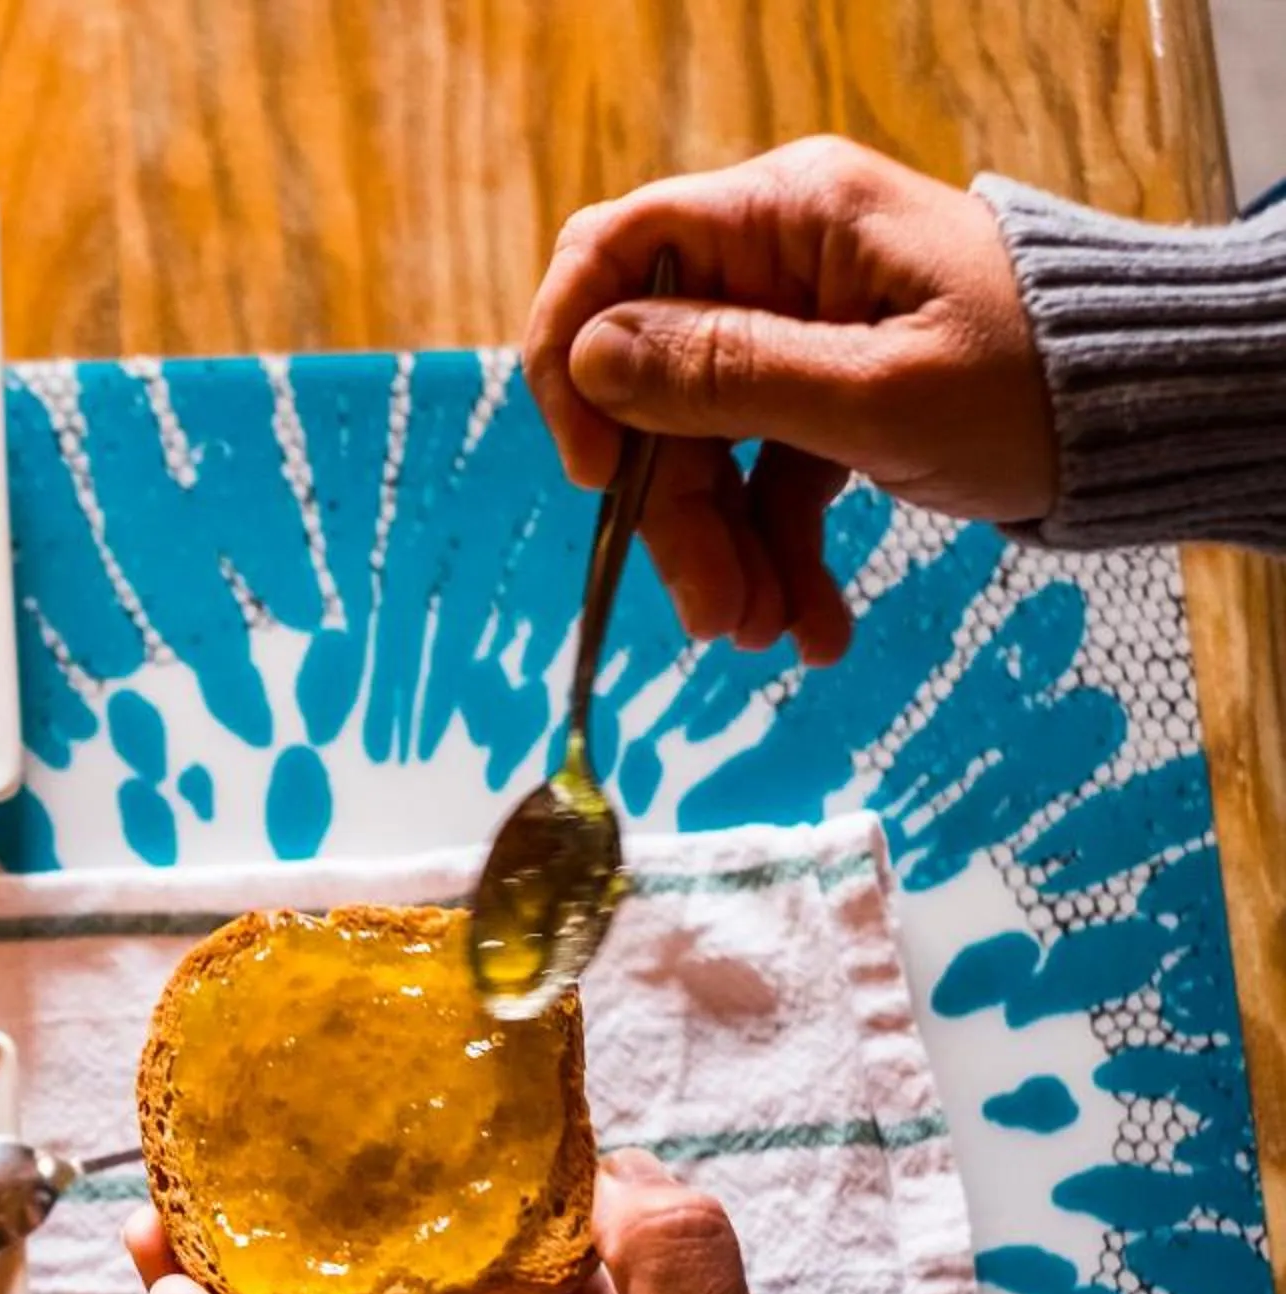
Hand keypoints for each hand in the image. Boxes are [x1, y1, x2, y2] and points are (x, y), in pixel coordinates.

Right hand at [521, 136, 1054, 665]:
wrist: (1159, 421)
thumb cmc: (1039, 387)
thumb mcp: (878, 394)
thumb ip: (726, 374)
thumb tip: (588, 358)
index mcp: (787, 216)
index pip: (613, 252)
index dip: (574, 356)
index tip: (594, 470)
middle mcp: (778, 260)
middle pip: (655, 382)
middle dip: (671, 509)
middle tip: (711, 614)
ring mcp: (801, 330)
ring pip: (701, 447)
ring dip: (720, 551)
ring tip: (766, 636)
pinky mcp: (827, 395)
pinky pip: (762, 477)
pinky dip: (773, 554)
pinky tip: (809, 627)